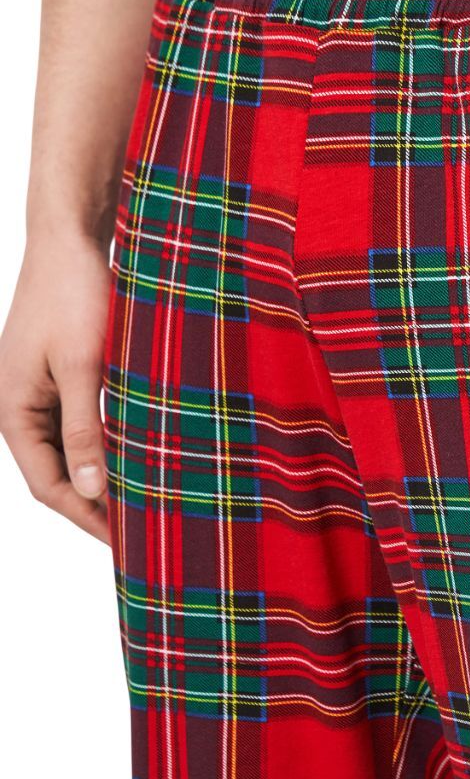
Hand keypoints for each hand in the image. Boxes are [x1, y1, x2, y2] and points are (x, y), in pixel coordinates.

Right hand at [0, 234, 111, 543]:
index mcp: (14, 410)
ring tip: (146, 502)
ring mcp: (41, 392)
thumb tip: (93, 490)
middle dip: (95, 504)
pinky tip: (140, 457)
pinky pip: (83, 424)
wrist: (71, 238)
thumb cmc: (73, 293)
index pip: (46, 485)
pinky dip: (108, 444)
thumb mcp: (83, 366)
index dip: (85, 516)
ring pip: (72, 451)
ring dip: (104, 475)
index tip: (124, 540)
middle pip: (57, 474)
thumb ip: (86, 429)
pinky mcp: (63, 377)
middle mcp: (21, 407)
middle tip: (142, 532)